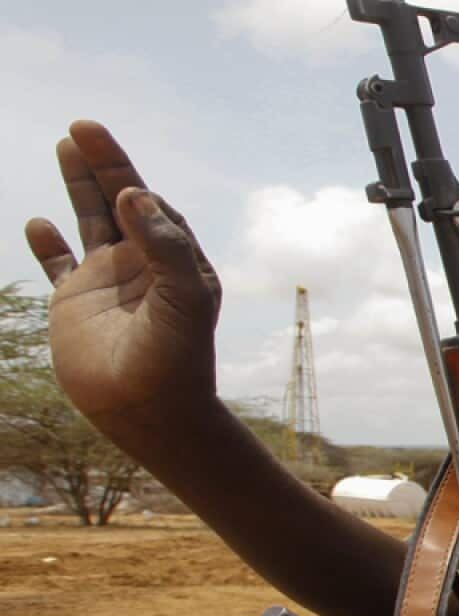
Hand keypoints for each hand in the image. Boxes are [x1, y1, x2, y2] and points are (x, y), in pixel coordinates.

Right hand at [25, 121, 220, 428]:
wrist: (150, 410)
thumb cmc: (177, 357)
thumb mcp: (185, 297)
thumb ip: (166, 245)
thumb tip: (135, 193)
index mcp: (175, 259)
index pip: (153, 206)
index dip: (135, 182)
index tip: (125, 183)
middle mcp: (141, 263)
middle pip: (120, 200)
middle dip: (104, 163)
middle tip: (84, 127)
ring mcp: (107, 281)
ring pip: (90, 220)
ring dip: (80, 184)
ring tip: (67, 144)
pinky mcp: (76, 303)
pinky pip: (57, 264)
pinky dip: (48, 244)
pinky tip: (38, 222)